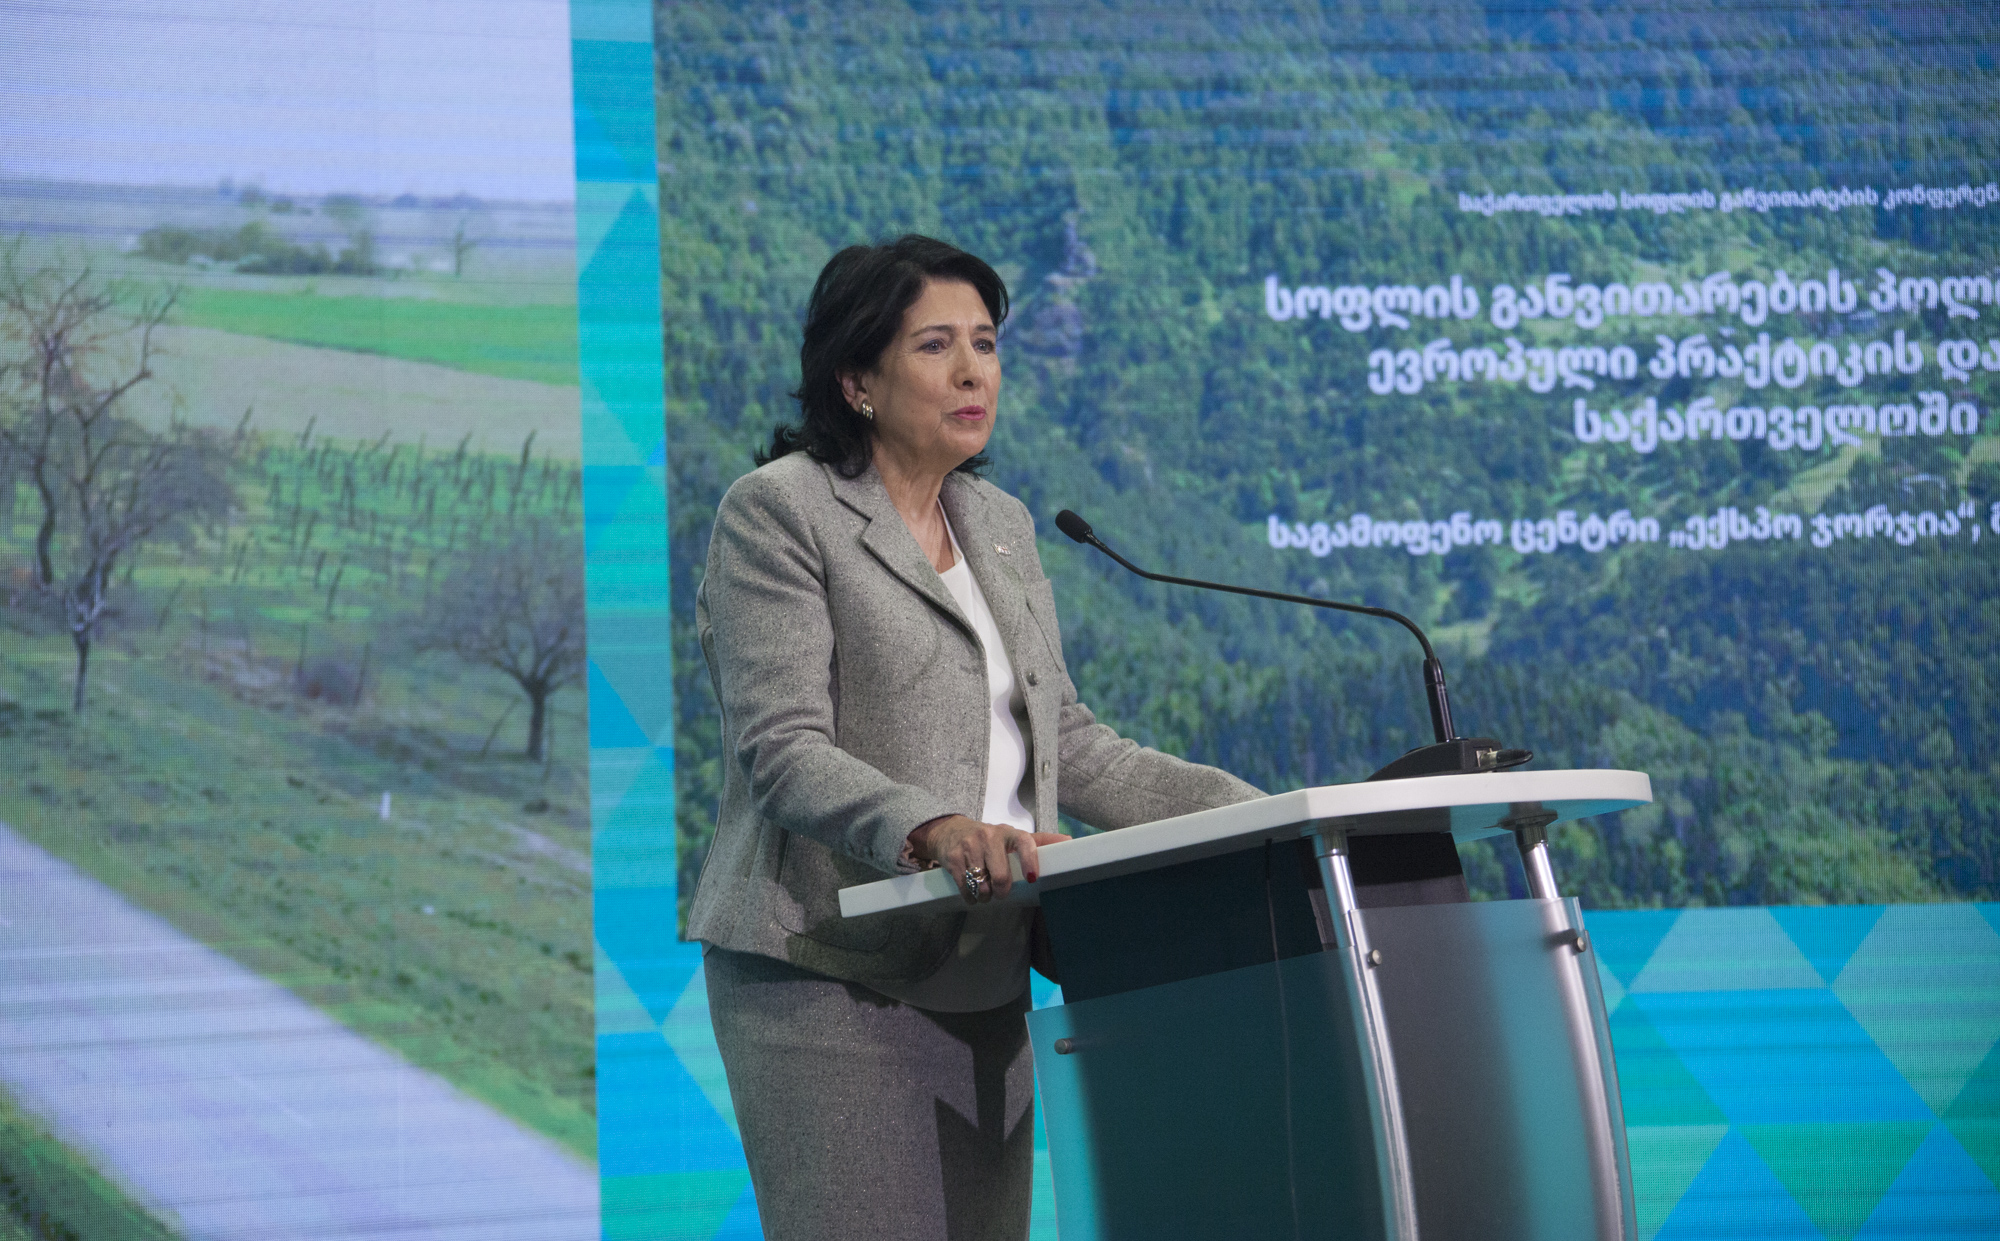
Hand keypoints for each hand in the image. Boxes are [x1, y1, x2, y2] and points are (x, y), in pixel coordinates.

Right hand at [908, 816, 1070, 903]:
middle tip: (1001, 891)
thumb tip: (1069, 841)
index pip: (1023, 842)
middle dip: (1001, 891)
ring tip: (985, 890)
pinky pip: (965, 887)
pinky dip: (970, 896)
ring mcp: (969, 846)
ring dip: (985, 895)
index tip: (1033, 878)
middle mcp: (988, 836)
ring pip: (982, 885)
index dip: (1030, 860)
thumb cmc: (987, 838)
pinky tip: (972, 891)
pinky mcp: (952, 858)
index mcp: (1008, 832)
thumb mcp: (1011, 836)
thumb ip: (1039, 842)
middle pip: (1000, 875)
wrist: (948, 830)